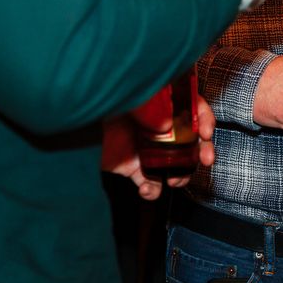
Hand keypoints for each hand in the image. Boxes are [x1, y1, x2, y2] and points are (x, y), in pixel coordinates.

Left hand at [101, 91, 216, 200]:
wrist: (75, 115)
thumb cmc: (104, 95)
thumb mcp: (130, 90)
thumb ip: (147, 104)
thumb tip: (163, 127)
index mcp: (164, 102)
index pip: (194, 107)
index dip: (205, 118)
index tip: (206, 130)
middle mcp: (160, 127)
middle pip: (193, 140)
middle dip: (204, 151)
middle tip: (207, 158)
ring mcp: (148, 149)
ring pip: (176, 166)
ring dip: (182, 176)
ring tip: (175, 180)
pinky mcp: (133, 168)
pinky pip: (150, 184)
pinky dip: (152, 191)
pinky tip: (146, 190)